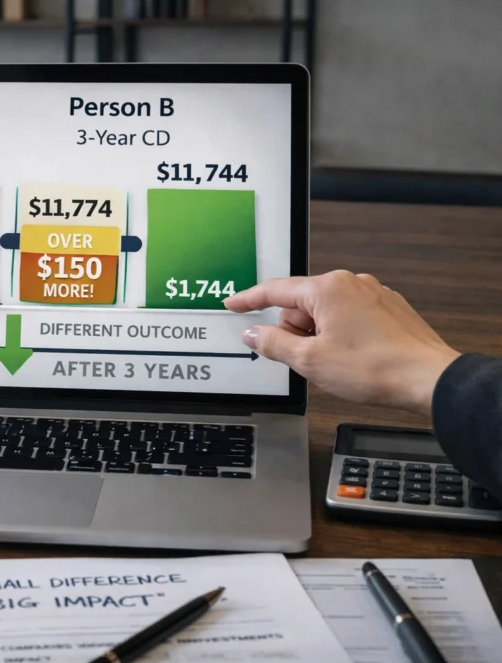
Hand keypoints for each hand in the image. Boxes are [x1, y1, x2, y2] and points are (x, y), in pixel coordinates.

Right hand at [223, 270, 459, 415]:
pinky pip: (349, 316)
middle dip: (296, 331)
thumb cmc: (375, 368)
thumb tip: (253, 334)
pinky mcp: (388, 307)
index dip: (249, 300)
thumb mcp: (309, 360)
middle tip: (308, 358)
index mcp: (326, 289)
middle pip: (301, 304)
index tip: (234, 304)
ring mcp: (372, 293)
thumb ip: (273, 343)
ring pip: (326, 312)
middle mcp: (350, 283)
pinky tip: (354, 356)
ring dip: (320, 335)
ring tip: (337, 361)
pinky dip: (342, 334)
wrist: (428, 379)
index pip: (274, 290)